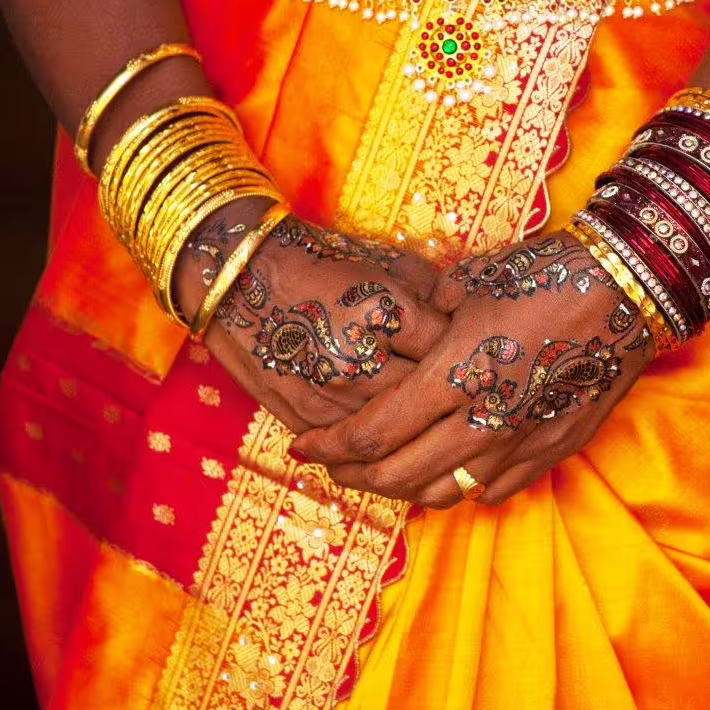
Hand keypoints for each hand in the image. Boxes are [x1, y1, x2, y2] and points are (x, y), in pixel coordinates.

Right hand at [174, 199, 450, 434]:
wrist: (238, 278)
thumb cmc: (318, 262)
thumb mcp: (384, 261)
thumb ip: (432, 289)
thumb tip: (466, 314)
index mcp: (386, 313)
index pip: (450, 349)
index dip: (466, 352)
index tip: (471, 352)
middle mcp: (361, 359)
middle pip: (428, 399)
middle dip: (448, 397)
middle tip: (461, 396)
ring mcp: (332, 395)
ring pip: (394, 434)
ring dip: (416, 430)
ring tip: (436, 426)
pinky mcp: (305, 418)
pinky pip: (354, 449)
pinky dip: (376, 446)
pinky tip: (394, 441)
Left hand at [289, 231, 653, 505]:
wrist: (630, 287)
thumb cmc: (548, 270)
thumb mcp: (475, 279)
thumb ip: (431, 315)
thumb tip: (415, 327)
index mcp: (455, 371)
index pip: (373, 431)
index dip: (329, 445)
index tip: (301, 445)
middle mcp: (483, 417)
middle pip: (398, 474)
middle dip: (353, 475)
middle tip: (333, 465)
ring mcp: (521, 440)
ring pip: (445, 492)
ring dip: (403, 488)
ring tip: (385, 472)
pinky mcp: (554, 447)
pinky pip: (495, 489)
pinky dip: (461, 488)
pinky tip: (451, 474)